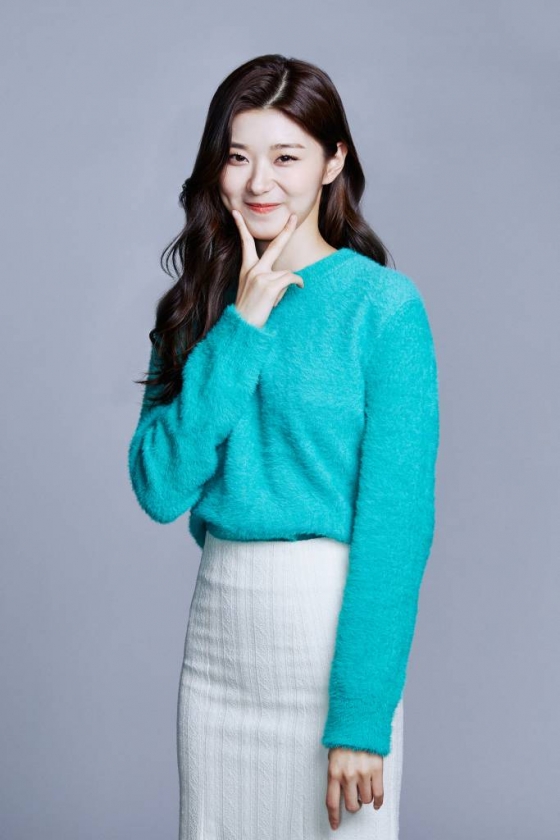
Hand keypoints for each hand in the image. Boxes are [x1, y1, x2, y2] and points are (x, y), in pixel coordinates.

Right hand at [231, 209, 303, 327]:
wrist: (241, 327)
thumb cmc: (248, 311)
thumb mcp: (252, 290)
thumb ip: (265, 278)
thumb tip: (286, 274)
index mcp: (246, 269)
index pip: (245, 243)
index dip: (241, 227)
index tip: (236, 213)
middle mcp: (253, 270)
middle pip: (274, 246)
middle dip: (286, 230)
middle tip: (294, 217)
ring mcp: (261, 276)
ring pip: (287, 272)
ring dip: (288, 285)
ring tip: (276, 300)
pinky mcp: (270, 285)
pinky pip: (291, 278)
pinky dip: (298, 283)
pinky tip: (298, 289)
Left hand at [326, 747, 383, 830]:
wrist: (359, 722)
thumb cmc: (345, 739)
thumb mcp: (333, 756)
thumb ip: (335, 774)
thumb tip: (339, 792)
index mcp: (333, 772)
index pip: (332, 802)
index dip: (333, 817)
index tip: (335, 825)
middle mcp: (348, 775)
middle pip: (352, 805)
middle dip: (354, 805)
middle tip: (356, 799)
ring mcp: (363, 773)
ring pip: (366, 800)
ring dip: (366, 798)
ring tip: (364, 789)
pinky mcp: (376, 770)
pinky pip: (379, 794)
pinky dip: (378, 801)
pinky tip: (377, 802)